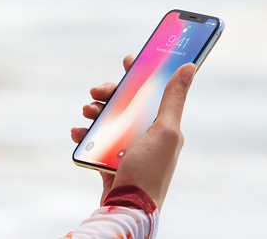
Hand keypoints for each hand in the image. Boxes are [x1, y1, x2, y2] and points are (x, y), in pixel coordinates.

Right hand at [70, 54, 195, 210]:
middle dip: (109, 94)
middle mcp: (145, 135)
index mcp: (162, 126)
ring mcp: (127, 147)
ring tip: (87, 113)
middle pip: (124, 103)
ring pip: (107, 119)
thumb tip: (189, 67)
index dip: (140, 73)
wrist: (128, 208)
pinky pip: (95, 140)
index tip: (129, 59)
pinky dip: (85, 134)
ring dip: (94, 112)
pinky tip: (77, 133)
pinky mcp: (110, 160)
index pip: (151, 92)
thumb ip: (173, 99)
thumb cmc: (150, 171)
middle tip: (95, 92)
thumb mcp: (165, 131)